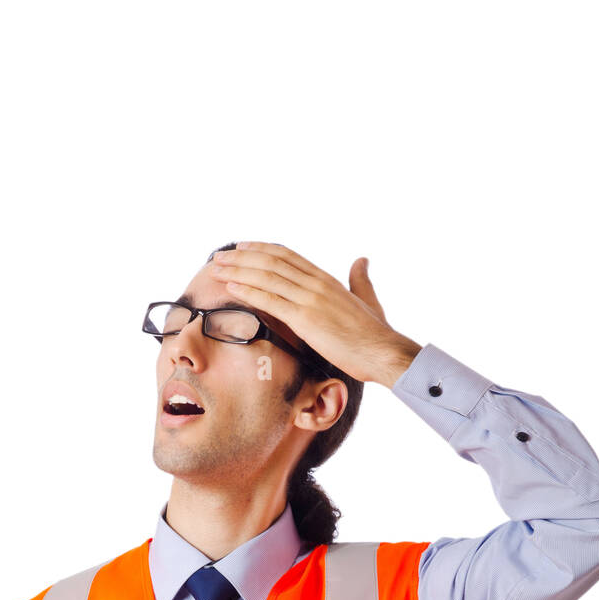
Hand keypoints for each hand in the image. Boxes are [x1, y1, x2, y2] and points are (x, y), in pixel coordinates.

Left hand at [210, 241, 421, 386]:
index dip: (262, 250)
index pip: (288, 256)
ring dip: (237, 271)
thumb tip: (361, 260)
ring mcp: (310, 299)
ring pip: (266, 277)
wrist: (383, 352)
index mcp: (326, 279)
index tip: (242, 248)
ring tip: (216, 269)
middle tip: (219, 257)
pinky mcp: (305, 318)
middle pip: (271, 262)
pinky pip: (270, 300)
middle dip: (241, 258)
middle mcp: (315, 283)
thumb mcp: (367, 298)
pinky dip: (248, 292)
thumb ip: (360, 278)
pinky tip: (230, 288)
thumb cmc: (375, 333)